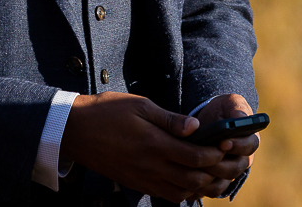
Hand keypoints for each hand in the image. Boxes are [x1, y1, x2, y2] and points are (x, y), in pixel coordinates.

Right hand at [60, 92, 227, 203]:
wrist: (76, 131)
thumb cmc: (108, 112)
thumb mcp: (141, 106)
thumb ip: (170, 119)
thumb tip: (196, 128)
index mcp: (154, 143)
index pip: (194, 157)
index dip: (214, 154)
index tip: (225, 144)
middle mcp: (150, 166)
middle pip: (192, 179)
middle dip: (213, 172)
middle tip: (224, 161)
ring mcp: (143, 178)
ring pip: (181, 192)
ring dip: (199, 185)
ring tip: (211, 172)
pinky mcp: (136, 184)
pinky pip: (166, 195)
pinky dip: (182, 191)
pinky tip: (189, 179)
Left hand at [192, 93, 259, 196]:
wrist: (209, 121)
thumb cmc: (222, 110)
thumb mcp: (230, 103)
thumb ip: (236, 108)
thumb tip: (239, 118)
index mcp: (250, 139)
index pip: (249, 145)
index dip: (237, 145)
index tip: (223, 142)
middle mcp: (243, 158)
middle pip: (235, 168)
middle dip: (219, 163)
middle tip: (204, 157)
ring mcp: (230, 171)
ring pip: (223, 181)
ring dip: (209, 176)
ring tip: (194, 167)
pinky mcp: (218, 181)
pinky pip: (212, 189)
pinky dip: (202, 187)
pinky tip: (188, 179)